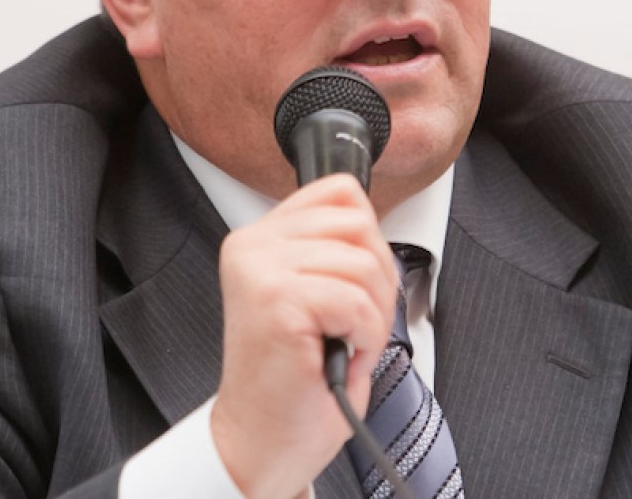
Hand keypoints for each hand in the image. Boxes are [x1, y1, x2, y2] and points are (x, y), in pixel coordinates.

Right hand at [209, 174, 398, 498]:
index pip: (342, 190)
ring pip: (364, 264)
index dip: (369, 240)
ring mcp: (260, 270)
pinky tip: (341, 355)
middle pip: (360, 223)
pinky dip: (365, 337)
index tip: (355, 284)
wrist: (266, 439)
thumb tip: (372, 220)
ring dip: (372, 316)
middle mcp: (253, 246)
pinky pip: (356, 302)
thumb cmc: (298, 377)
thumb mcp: (317, 292)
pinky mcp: (276, 301)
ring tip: (345, 343)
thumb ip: (333, 247)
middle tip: (354, 323)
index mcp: (262, 237)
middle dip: (378, 280)